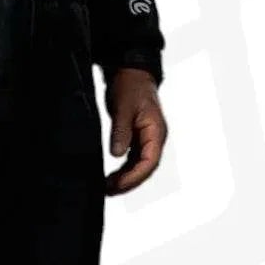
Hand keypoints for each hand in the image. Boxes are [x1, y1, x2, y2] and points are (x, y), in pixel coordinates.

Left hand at [103, 67, 166, 194]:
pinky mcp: (137, 138)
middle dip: (129, 182)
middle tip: (109, 191)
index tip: (118, 185)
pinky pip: (132, 160)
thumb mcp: (124, 107)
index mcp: (156, 131)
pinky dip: (123, 170)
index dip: (134, 176)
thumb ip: (121, 131)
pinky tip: (111, 177)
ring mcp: (146, 139)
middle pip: (145, 168)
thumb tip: (117, 154)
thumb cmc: (131, 86)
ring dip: (125, 178)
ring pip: (138, 166)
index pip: (150, 161)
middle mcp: (154, 138)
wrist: (132, 73)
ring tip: (107, 188)